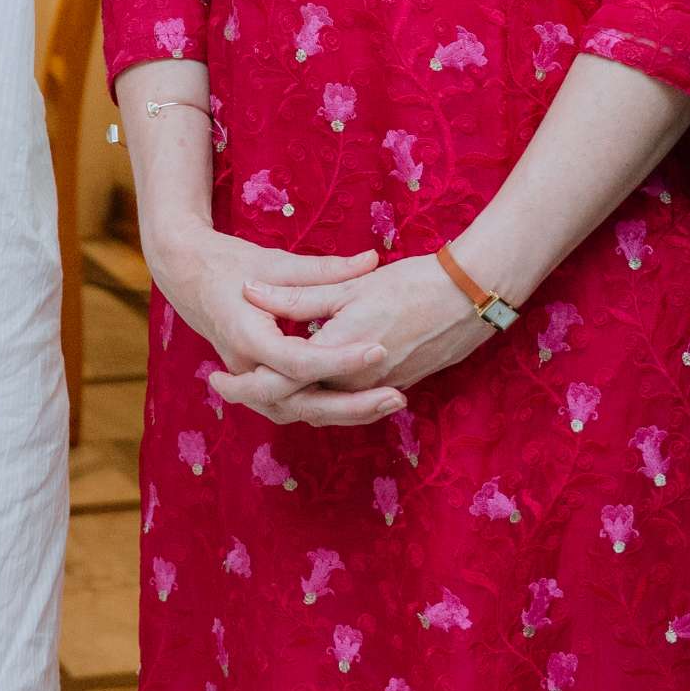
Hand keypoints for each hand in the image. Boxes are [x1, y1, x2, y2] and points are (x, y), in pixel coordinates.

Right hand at [151, 226, 394, 428]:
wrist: (187, 277)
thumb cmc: (229, 264)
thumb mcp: (275, 262)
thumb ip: (325, 269)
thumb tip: (372, 261)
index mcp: (247, 336)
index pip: (300, 362)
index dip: (341, 359)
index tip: (379, 349)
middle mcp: (246, 368)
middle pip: (301, 403)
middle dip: (351, 406)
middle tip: (396, 397)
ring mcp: (250, 380)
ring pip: (299, 412)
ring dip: (343, 413)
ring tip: (390, 402)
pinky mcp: (258, 383)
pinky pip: (294, 405)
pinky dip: (327, 407)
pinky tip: (365, 401)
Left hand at [239, 253, 495, 416]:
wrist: (471, 298)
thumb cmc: (412, 283)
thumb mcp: (350, 286)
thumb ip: (299, 297)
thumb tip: (250, 293)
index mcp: (340, 353)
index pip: (280, 383)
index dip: (245, 385)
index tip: (217, 378)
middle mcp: (356, 382)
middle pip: (295, 404)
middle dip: (257, 398)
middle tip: (224, 383)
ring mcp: (376, 388)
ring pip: (320, 407)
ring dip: (286, 399)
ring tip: (253, 384)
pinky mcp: (392, 385)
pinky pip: (344, 402)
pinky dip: (318, 396)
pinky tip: (304, 378)